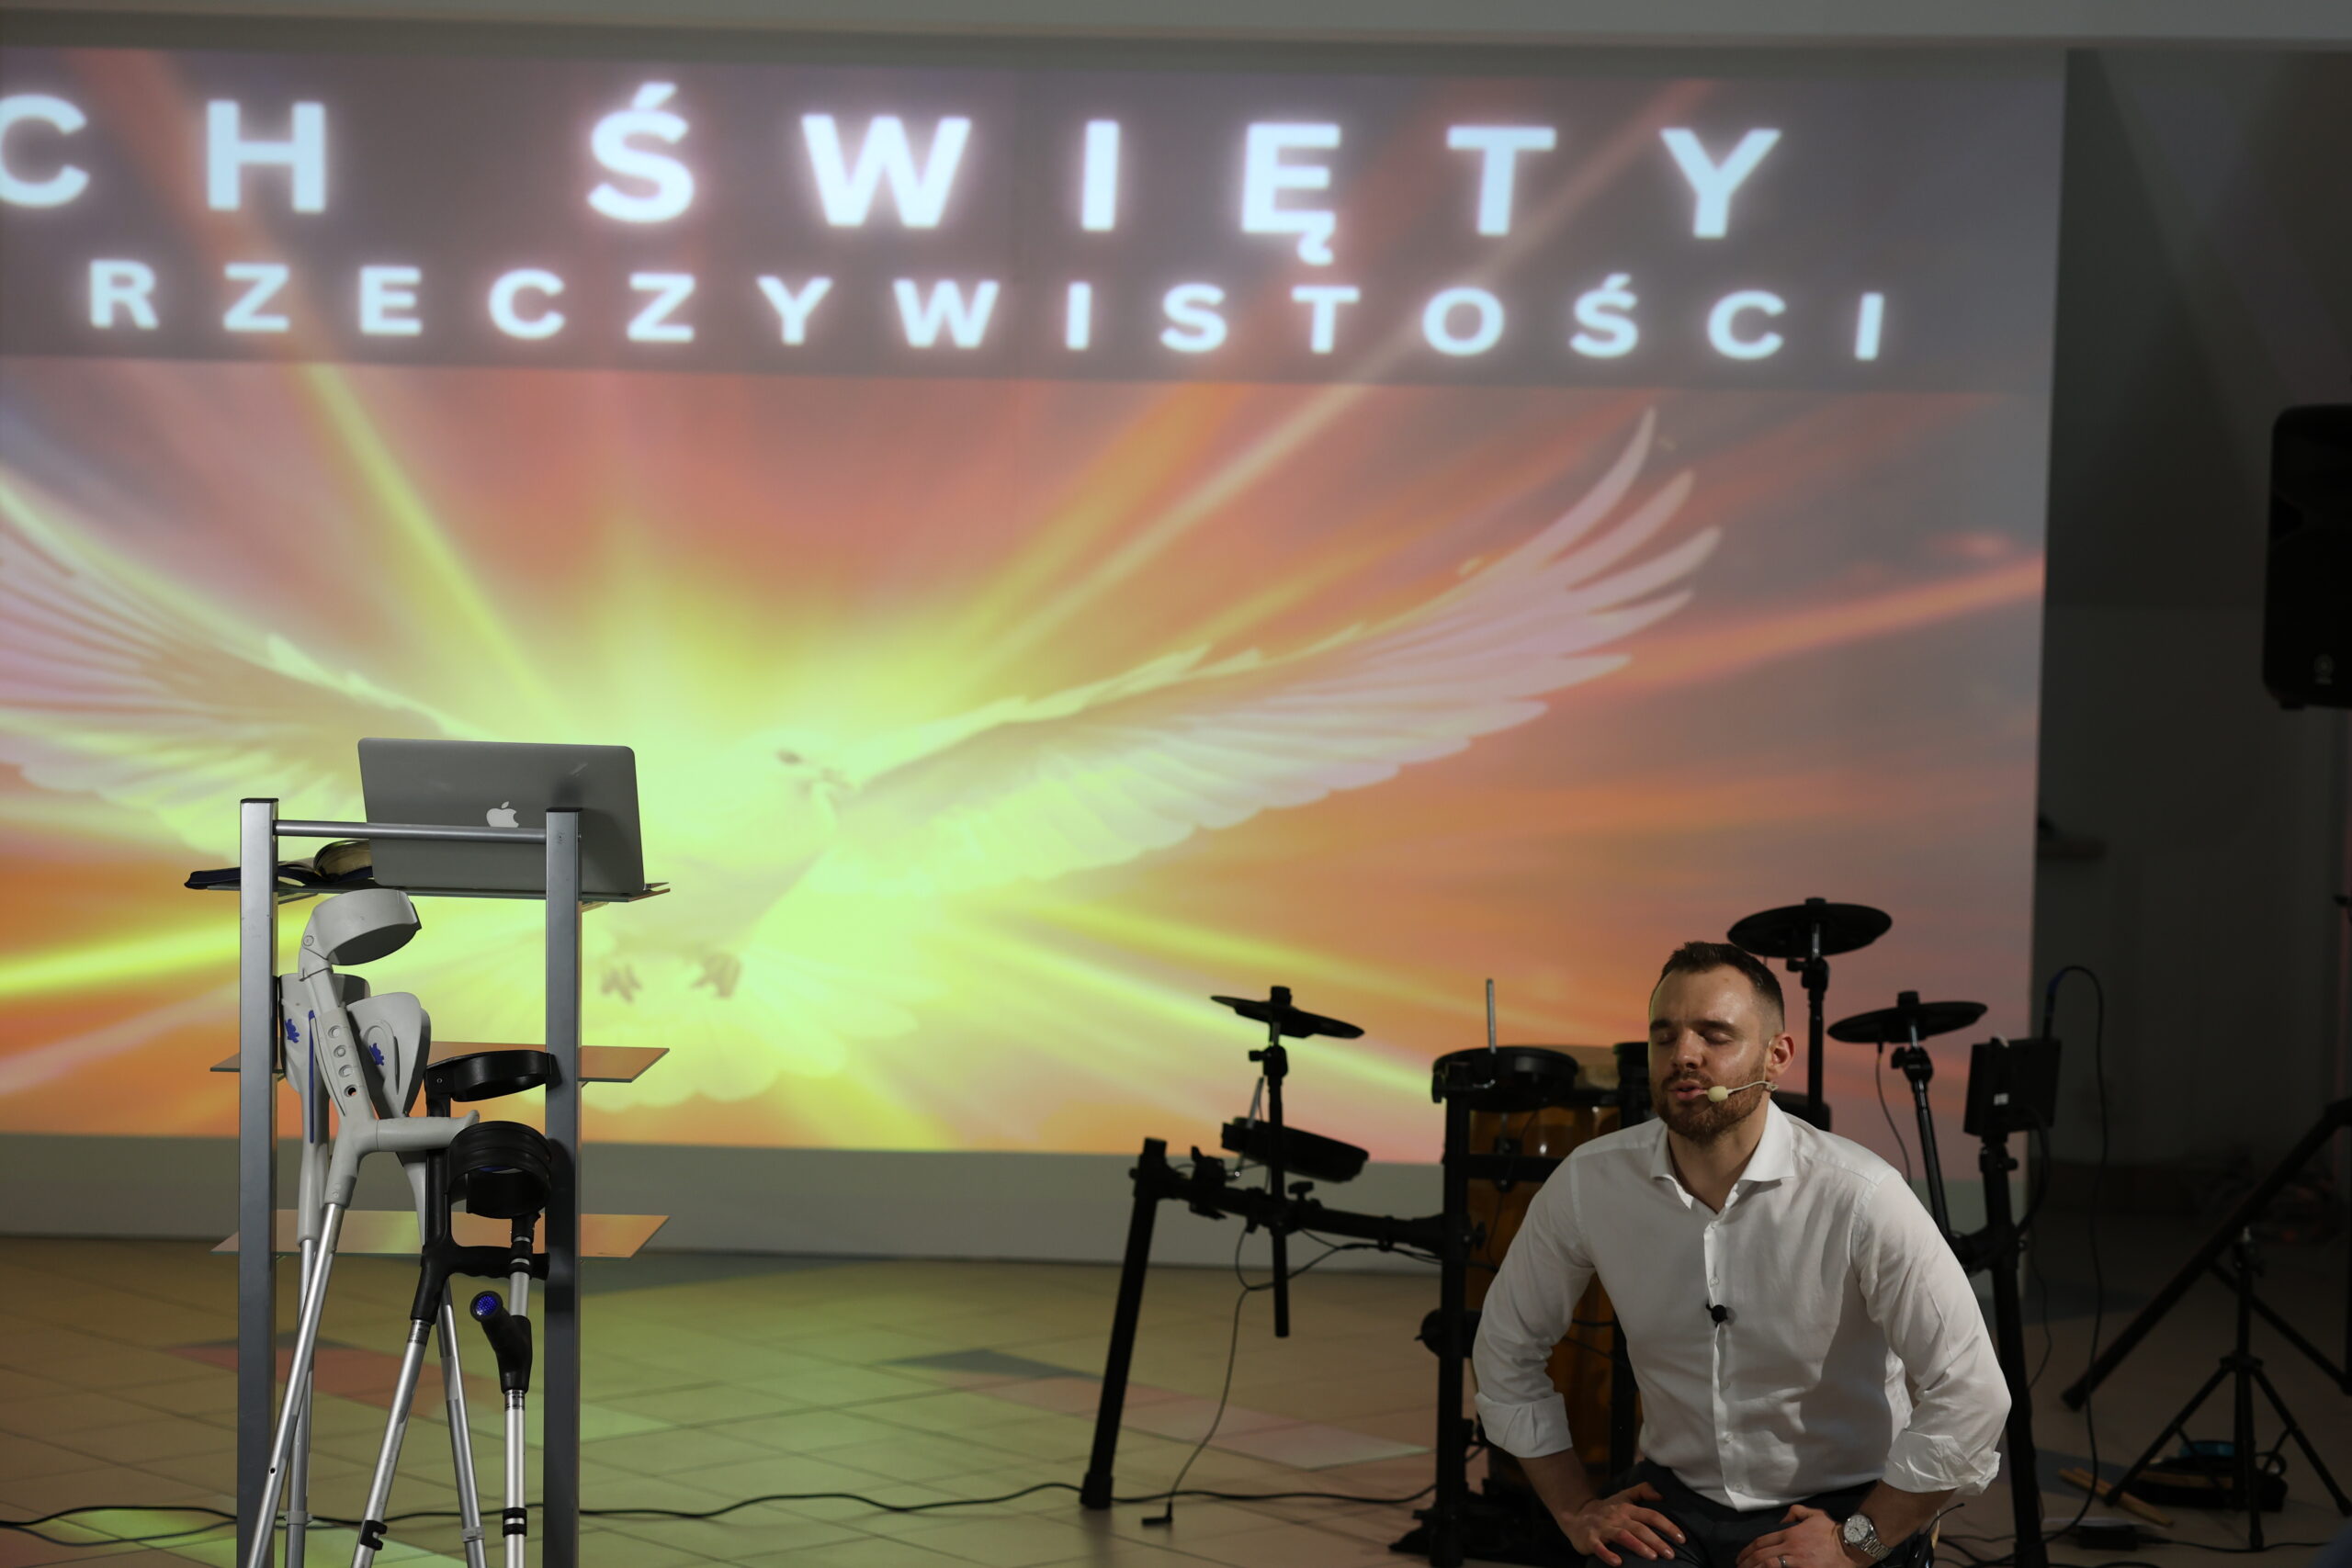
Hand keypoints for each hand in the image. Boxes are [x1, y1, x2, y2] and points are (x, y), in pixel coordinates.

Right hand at [1559, 1481, 1686, 1565]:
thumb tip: (1662, 1493)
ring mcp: (1603, 1528)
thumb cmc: (1606, 1510)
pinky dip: (1608, 1554)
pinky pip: (1599, 1547)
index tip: (1682, 1539)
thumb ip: (1642, 1491)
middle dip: (1657, 1540)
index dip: (1668, 1526)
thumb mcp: (1623, 1496)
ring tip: (1653, 1557)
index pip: (1651, 1515)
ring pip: (1622, 1535)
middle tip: (1671, 1554)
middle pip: (1639, 1527)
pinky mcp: (1590, 1539)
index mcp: (1627, 1508)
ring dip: (1638, 1546)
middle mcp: (1616, 1517)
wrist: (1576, 1516)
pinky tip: (1618, 1563)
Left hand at [1734, 1504, 1855, 1567]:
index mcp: (1790, 1534)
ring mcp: (1797, 1562)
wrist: (1851, 1547)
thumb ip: (1796, 1513)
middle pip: (1762, 1555)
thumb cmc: (1833, 1532)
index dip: (1748, 1550)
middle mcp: (1790, 1547)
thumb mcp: (1814, 1515)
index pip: (1762, 1542)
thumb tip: (1782, 1520)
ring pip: (1768, 1565)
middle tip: (1739, 1567)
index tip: (1741, 1557)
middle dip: (1747, 1562)